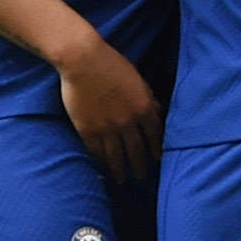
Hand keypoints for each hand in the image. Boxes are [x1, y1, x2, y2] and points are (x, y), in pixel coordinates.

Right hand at [52, 31, 161, 187]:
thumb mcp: (137, 77)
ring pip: (117, 156)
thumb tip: (156, 109)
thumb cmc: (111, 62)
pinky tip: (102, 169)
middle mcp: (129, 122)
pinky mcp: (87, 129)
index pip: (155, 134)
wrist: (83, 60)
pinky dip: (100, 162)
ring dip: (121, 170)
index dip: (156, 148)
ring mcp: (107, 128)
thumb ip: (147, 95)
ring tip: (122, 181)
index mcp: (144, 107)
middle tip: (141, 177)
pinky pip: (96, 151)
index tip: (157, 159)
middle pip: (137, 150)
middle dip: (140, 166)